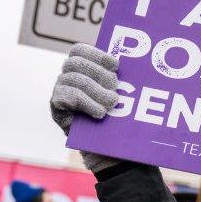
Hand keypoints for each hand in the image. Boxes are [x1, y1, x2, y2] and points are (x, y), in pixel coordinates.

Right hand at [50, 43, 121, 172]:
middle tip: (115, 87)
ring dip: (94, 90)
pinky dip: (85, 103)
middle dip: (97, 73)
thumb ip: (126, 83)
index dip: (96, 54)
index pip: (79, 50)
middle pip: (75, 63)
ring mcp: (60, 92)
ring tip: (111, 103)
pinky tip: (99, 113)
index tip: (116, 65)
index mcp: (83, 70)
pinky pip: (64, 97)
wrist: (110, 151)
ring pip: (72, 79)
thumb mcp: (125, 100)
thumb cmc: (119, 122)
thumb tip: (143, 69)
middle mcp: (68, 78)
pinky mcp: (57, 109)